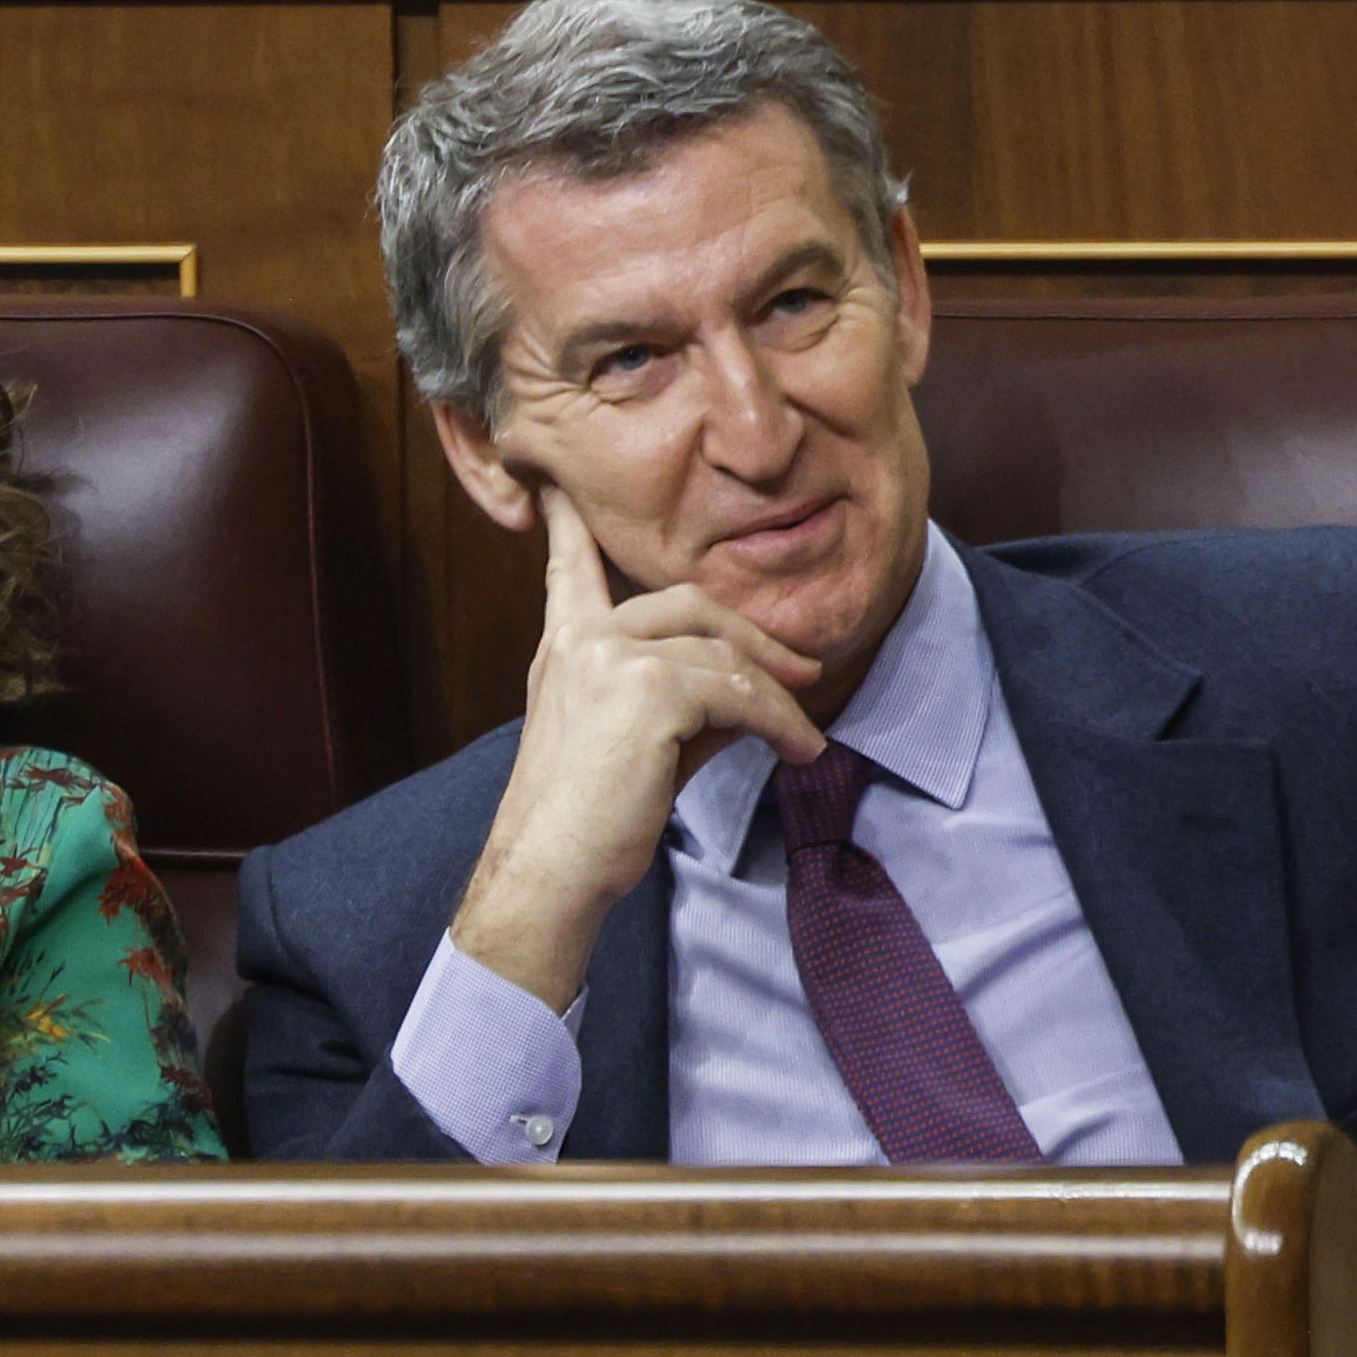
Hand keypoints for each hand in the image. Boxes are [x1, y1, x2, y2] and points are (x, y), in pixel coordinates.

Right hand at [446, 486, 825, 1009]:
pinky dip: (781, 722)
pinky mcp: (651, 690)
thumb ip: (678, 705)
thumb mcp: (630, 744)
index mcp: (564, 647)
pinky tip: (799, 749)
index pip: (570, 567)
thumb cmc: (583, 821)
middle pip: (688, 601)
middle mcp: (584, 639)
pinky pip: (740, 694)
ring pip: (724, 653)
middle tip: (801, 668)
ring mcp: (616, 657)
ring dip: (778, 696)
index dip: (574, 525)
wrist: (551, 869)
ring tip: (805, 735)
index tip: (561, 488)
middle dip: (752, 634)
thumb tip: (746, 701)